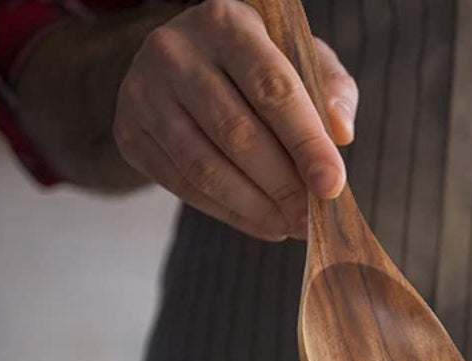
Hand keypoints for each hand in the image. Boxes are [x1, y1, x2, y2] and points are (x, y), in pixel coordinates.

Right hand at [111, 0, 357, 241]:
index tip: (333, 186)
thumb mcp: (302, 56)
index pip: (273, 90)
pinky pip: (182, 186)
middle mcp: (174, 51)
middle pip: (237, 134)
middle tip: (313, 219)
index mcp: (225, 22)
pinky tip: (263, 223)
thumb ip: (330, 88)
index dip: (306, 143)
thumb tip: (342, 134)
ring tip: (291, 226)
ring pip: (204, 167)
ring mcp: (142, 91)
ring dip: (256, 207)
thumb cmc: (259, 61)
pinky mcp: (129, 132)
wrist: (188, 60)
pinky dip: (228, 213)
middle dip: (283, 186)